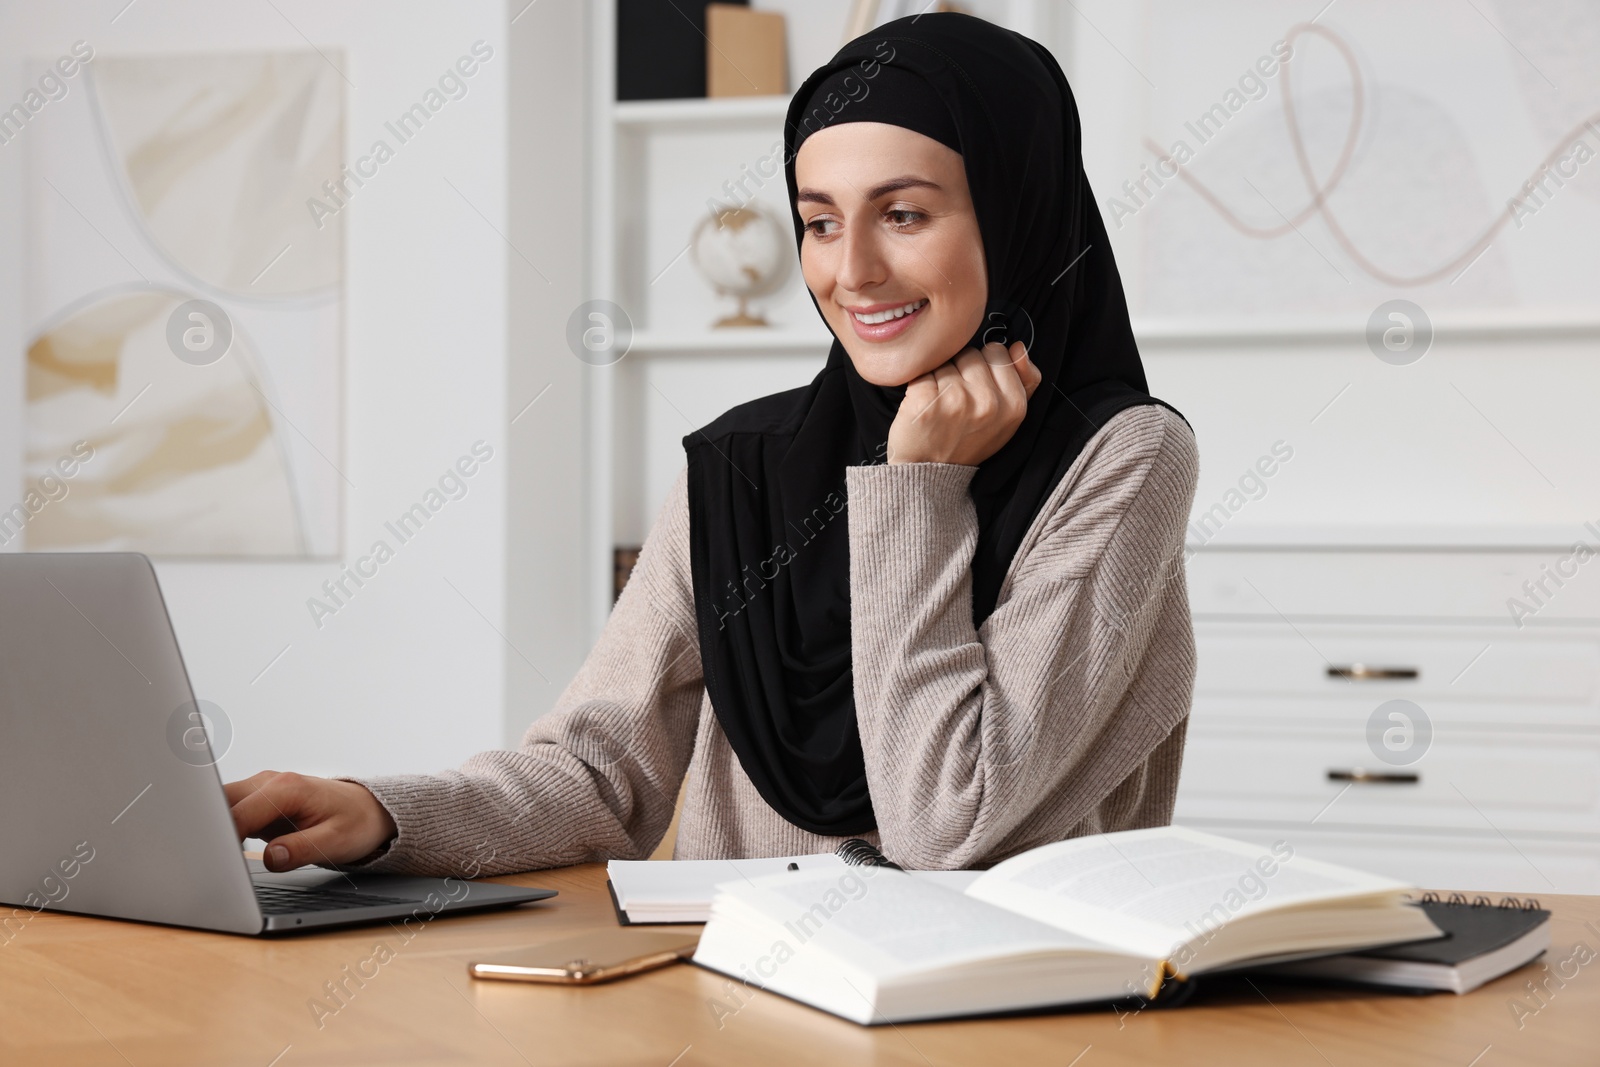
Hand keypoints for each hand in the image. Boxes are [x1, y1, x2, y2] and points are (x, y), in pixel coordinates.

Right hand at [224, 771, 397, 871]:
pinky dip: (221, 828)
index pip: (238, 815)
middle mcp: (269, 782)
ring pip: (220, 804)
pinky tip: (223, 850)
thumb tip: (270, 858)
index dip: (220, 839)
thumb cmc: (355, 822)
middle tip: (202, 860)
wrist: (367, 809)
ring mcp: (261, 789)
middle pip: (220, 802)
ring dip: (212, 828)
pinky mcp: (258, 801)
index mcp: (287, 788)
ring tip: (210, 857)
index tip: (211, 861)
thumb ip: (301, 849)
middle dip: (208, 829)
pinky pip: (229, 811)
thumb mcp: (335, 841)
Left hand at [887, 341, 1041, 465]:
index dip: (984, 366)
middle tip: (957, 401)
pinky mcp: (924, 402)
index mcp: (1014, 405)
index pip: (997, 352)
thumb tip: (1018, 347)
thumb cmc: (967, 442)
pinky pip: (921, 373)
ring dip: (939, 378)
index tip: (978, 388)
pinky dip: (918, 386)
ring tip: (941, 406)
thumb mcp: (1007, 420)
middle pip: (970, 353)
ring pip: (945, 362)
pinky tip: (923, 407)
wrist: (930, 475)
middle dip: (961, 370)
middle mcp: (988, 402)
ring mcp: (955, 401)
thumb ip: (1024, 382)